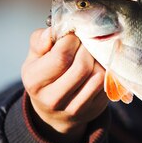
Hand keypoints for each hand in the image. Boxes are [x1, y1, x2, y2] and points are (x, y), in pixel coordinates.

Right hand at [21, 28, 107, 142]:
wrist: (55, 111)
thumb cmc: (46, 75)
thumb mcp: (36, 58)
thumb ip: (40, 41)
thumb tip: (52, 31)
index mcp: (34, 81)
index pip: (61, 56)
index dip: (72, 40)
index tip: (73, 37)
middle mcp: (52, 98)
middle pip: (82, 67)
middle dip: (88, 49)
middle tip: (86, 44)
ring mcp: (73, 108)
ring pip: (98, 76)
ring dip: (99, 61)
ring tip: (92, 55)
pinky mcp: (93, 110)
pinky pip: (107, 85)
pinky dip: (106, 72)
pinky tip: (99, 67)